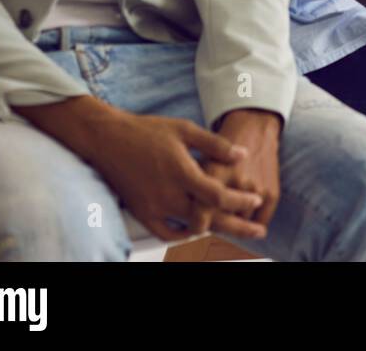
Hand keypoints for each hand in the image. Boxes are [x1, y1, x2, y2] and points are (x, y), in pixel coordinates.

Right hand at [87, 108, 267, 241]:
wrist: (107, 139)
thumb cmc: (145, 131)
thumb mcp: (185, 130)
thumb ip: (215, 145)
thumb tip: (242, 155)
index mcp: (182, 172)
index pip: (218, 196)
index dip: (241, 200)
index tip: (256, 199)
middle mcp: (168, 194)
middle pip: (210, 219)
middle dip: (238, 226)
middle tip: (258, 230)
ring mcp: (154, 207)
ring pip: (191, 228)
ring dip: (215, 229)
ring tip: (234, 229)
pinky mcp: (141, 213)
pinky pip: (166, 233)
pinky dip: (184, 235)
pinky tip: (197, 231)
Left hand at [196, 109, 282, 235]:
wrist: (254, 127)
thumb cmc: (222, 145)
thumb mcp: (202, 160)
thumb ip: (194, 186)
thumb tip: (188, 218)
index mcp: (214, 174)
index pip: (201, 215)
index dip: (197, 226)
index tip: (196, 227)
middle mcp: (236, 182)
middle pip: (222, 222)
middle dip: (216, 226)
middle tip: (213, 224)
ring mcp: (256, 188)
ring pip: (241, 223)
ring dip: (235, 224)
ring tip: (229, 216)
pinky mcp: (272, 192)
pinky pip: (261, 221)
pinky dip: (253, 223)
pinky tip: (245, 218)